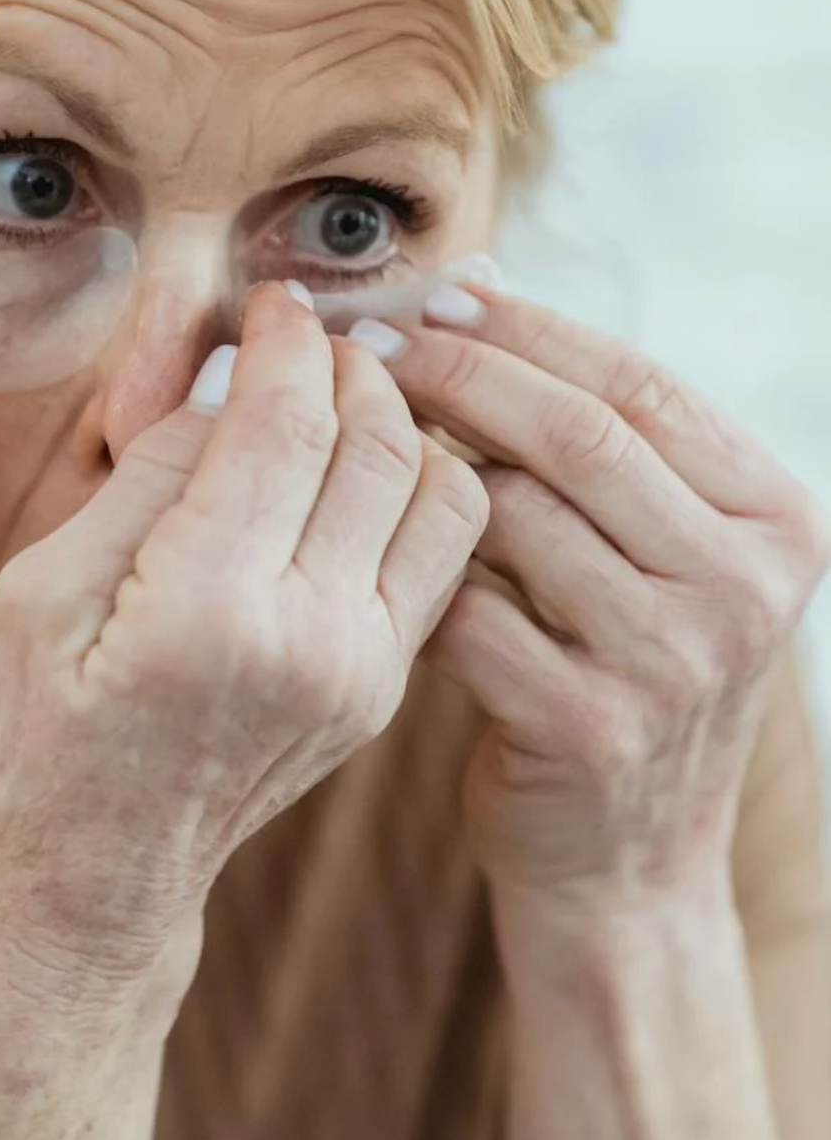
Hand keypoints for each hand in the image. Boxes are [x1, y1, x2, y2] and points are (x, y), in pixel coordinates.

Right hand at [0, 283, 487, 997]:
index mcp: (206, 611)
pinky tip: (369, 458)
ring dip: (404, 417)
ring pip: (442, 490)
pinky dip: (422, 482)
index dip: (285, 341)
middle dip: (351, 362)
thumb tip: (231, 379)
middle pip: (378, 443)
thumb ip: (146, 472)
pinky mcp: (388, 687)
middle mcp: (309, 641)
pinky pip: (442, 550)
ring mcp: (363, 671)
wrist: (105, 870)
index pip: (286, 426)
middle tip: (311, 332)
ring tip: (346, 388)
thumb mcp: (44, 586)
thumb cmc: (47, 720)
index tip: (273, 301)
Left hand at [382, 282, 829, 903]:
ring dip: (424, 471)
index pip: (640, 384)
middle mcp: (746, 586)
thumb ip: (595, 435)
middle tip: (364, 339)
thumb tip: (483, 278)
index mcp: (775, 518)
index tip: (433, 292)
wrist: (626, 861)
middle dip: (457, 371)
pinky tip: (375, 555)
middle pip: (579, 435)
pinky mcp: (591, 729)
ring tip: (364, 442)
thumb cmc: (618, 668)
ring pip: (514, 515)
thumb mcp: (653, 552)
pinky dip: (411, 574)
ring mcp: (676, 663)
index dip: (526, 327)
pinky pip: (467, 610)